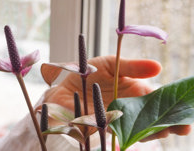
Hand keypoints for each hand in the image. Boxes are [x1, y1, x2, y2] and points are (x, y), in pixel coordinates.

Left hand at [42, 55, 190, 140]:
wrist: (65, 87)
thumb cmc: (88, 72)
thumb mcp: (111, 64)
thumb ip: (132, 67)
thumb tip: (158, 67)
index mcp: (136, 90)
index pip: (160, 101)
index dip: (174, 107)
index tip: (185, 113)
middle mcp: (132, 108)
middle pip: (155, 118)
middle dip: (170, 124)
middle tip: (182, 128)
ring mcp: (120, 119)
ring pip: (142, 129)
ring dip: (154, 132)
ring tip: (164, 132)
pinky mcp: (107, 128)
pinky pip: (123, 134)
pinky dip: (133, 137)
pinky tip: (141, 136)